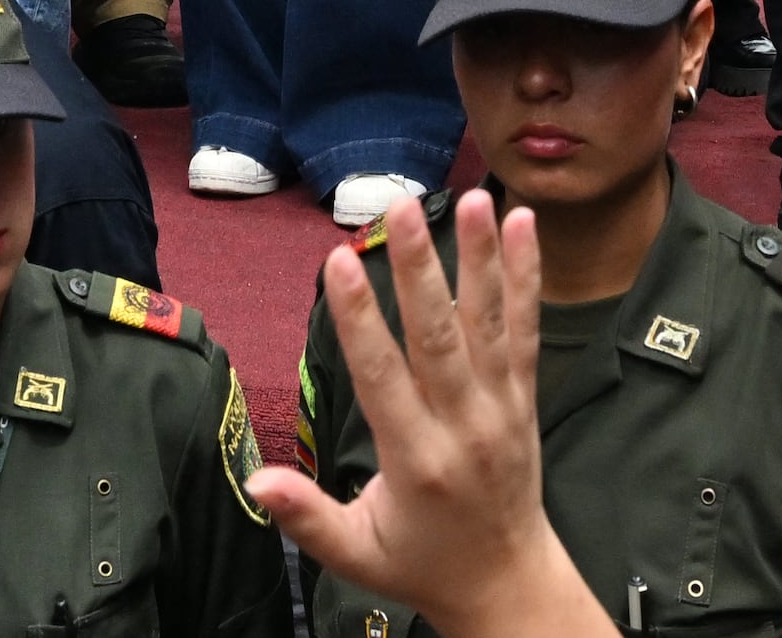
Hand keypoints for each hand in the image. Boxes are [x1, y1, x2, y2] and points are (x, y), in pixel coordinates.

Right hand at [251, 194, 612, 637]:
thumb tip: (255, 480)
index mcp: (415, 460)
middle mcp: (462, 425)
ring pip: (490, 323)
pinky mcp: (525, 396)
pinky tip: (523, 224)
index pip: (383, 377)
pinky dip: (526, 275)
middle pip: (439, 337)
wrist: (508, 583)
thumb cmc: (422, 565)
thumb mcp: (356, 553)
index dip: (359, 318)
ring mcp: (500, 406)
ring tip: (475, 197)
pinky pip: (526, 329)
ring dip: (481, 257)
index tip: (338, 261)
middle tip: (399, 209)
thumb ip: (306, 516)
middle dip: (419, 269)